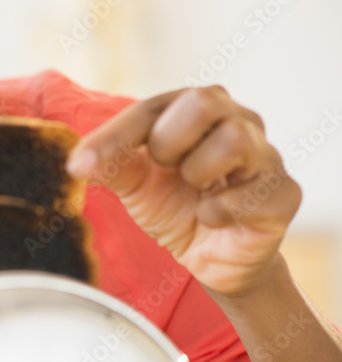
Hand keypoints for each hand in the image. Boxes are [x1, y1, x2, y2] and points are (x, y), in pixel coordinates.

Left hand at [65, 85, 301, 297]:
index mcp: (194, 110)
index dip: (113, 136)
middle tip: (165, 169)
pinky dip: (218, 211)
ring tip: (194, 191)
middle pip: (203, 101)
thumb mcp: (134, 185)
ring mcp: (266, 155)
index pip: (150, 108)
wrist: (211, 260)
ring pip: (234, 139)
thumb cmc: (175, 206)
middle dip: (169, 143)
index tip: (79, 165)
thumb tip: (77, 162)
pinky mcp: (284, 194)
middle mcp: (237, 120)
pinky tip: (211, 218)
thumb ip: (110, 166)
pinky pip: (251, 193)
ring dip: (198, 172)